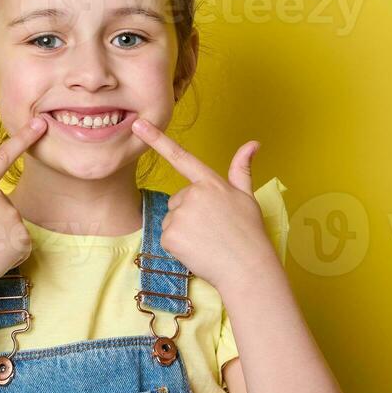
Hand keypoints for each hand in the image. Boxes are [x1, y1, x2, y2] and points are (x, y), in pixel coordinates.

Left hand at [128, 117, 274, 294]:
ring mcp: (180, 215)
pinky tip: (197, 250)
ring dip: (184, 231)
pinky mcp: (170, 236)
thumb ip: (242, 169)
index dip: (156, 138)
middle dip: (190, 214)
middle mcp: (193, 194)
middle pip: (178, 201)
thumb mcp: (247, 197)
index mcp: (210, 182)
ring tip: (207, 241)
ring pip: (171, 220)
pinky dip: (178, 246)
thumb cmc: (249, 234)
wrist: (246, 268)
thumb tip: (253, 143)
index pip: (180, 156)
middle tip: (212, 230)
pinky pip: (167, 238)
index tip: (138, 124)